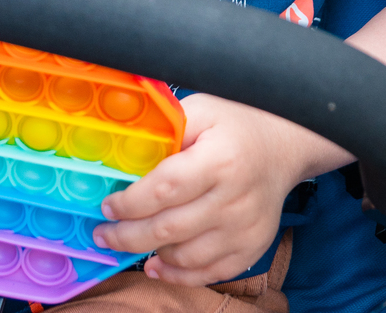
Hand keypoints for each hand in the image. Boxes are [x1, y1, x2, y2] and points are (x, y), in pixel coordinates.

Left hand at [92, 95, 322, 285]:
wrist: (282, 146)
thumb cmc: (234, 126)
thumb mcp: (200, 110)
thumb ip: (165, 129)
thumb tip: (125, 151)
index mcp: (220, 161)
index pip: (166, 189)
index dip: (131, 203)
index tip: (108, 206)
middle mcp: (235, 200)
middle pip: (170, 228)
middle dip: (128, 236)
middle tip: (102, 234)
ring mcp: (246, 229)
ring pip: (187, 256)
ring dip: (149, 254)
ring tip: (125, 244)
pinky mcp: (253, 248)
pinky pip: (211, 273)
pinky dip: (179, 275)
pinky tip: (156, 265)